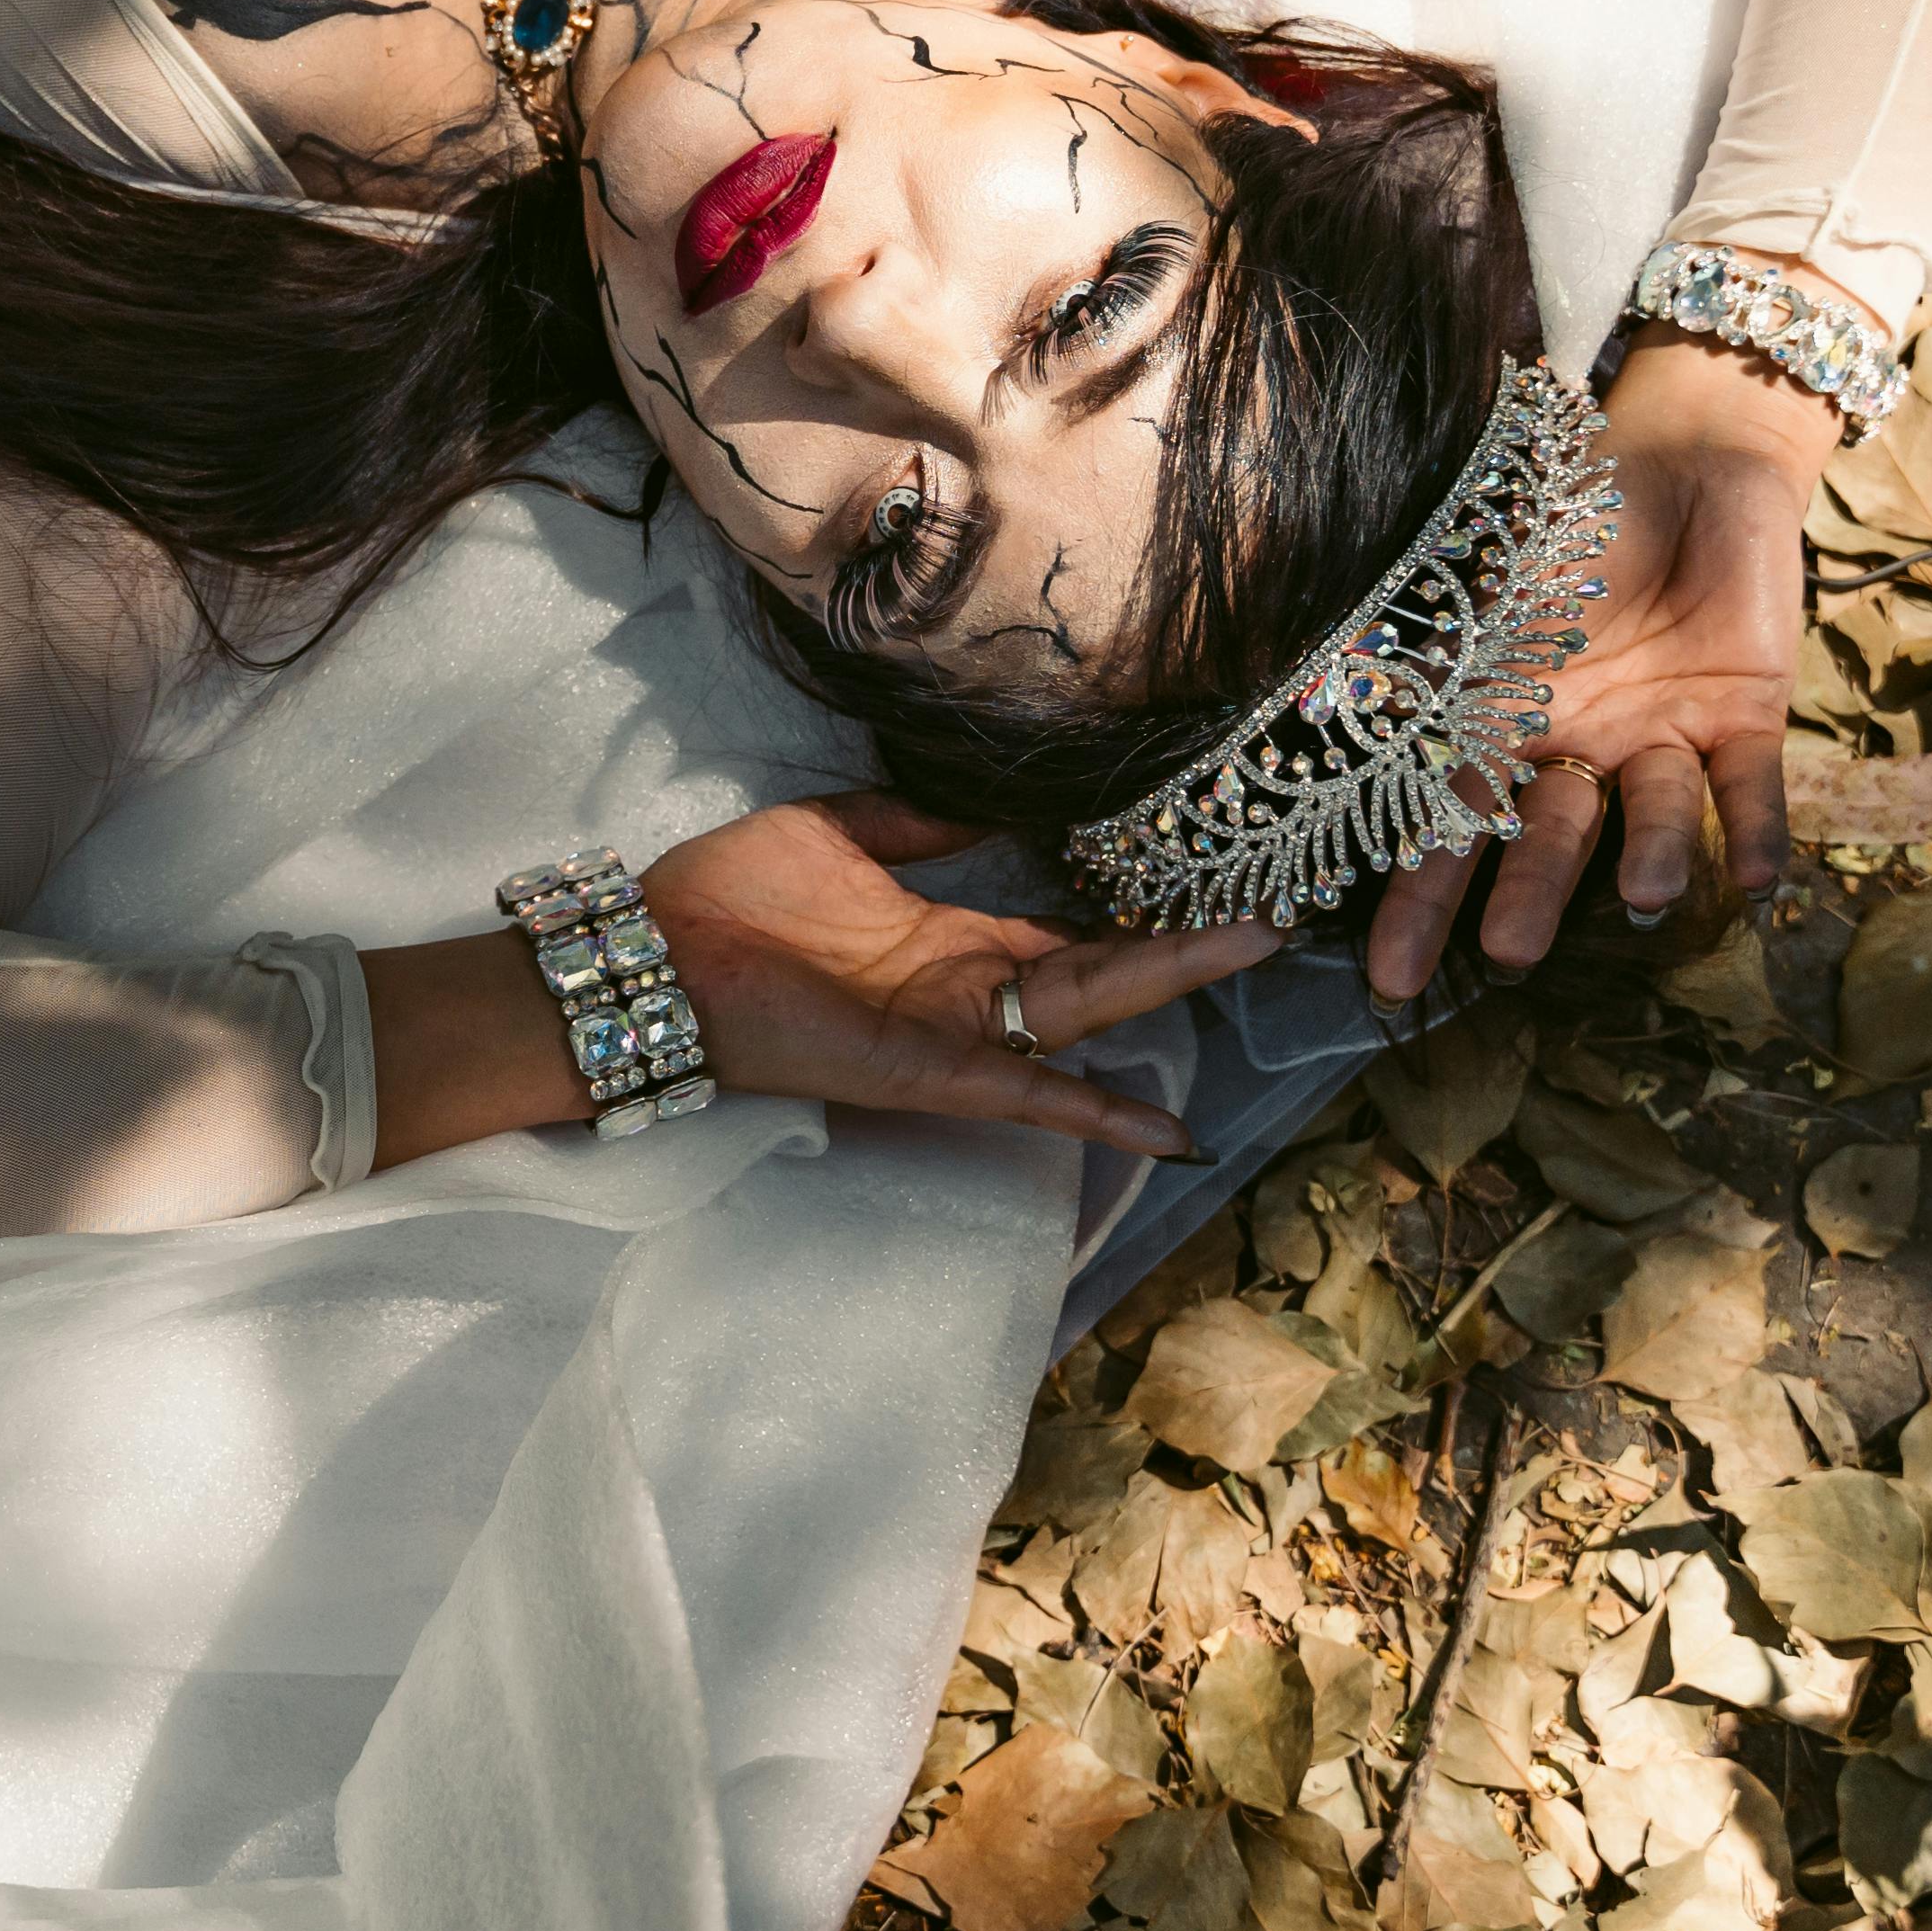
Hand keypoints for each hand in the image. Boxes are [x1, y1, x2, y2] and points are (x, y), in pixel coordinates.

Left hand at [642, 793, 1278, 1155]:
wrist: (659, 956)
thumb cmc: (730, 900)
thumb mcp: (835, 834)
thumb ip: (910, 823)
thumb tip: (981, 802)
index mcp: (948, 939)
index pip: (1065, 930)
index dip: (1134, 910)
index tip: (1206, 877)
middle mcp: (967, 992)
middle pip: (1099, 969)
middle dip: (1184, 946)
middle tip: (1272, 914)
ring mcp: (955, 1035)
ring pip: (1084, 1012)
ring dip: (1168, 984)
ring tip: (1253, 946)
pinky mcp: (929, 1074)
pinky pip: (1028, 1098)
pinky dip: (1098, 1113)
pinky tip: (1168, 1129)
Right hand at [1353, 329, 1831, 999]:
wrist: (1687, 461)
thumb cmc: (1569, 518)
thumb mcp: (1484, 585)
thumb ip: (1422, 655)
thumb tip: (1320, 699)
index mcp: (1506, 722)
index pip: (1454, 819)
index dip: (1420, 896)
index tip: (1389, 976)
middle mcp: (1580, 747)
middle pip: (1550, 837)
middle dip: (1527, 895)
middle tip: (1508, 955)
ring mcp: (1662, 736)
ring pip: (1652, 815)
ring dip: (1651, 857)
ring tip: (1644, 899)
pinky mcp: (1745, 718)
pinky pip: (1749, 787)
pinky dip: (1755, 831)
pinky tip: (1757, 884)